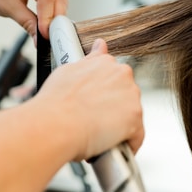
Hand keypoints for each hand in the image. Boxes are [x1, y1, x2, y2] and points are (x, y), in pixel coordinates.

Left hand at [0, 0, 66, 40]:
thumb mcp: (9, 9)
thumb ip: (29, 23)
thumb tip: (42, 39)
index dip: (47, 17)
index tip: (45, 35)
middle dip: (55, 17)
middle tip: (50, 36)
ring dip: (57, 14)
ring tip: (48, 30)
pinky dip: (55, 9)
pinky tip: (49, 21)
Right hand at [33, 38, 143, 160]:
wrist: (56, 124)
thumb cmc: (55, 101)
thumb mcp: (68, 69)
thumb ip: (90, 59)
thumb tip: (100, 45)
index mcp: (106, 62)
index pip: (115, 77)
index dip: (105, 94)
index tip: (96, 104)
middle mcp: (122, 74)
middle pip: (125, 96)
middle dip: (113, 109)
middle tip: (93, 121)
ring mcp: (131, 95)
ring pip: (131, 115)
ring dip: (119, 126)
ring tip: (98, 135)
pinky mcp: (136, 118)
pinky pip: (136, 135)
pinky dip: (126, 144)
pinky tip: (111, 147)